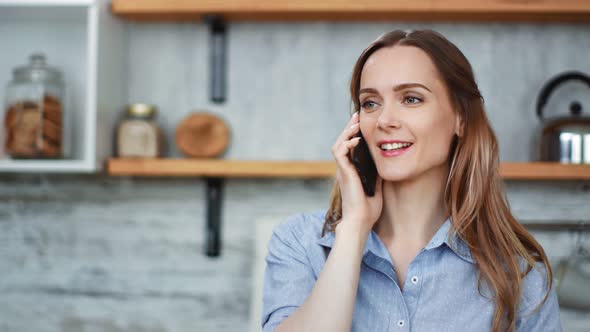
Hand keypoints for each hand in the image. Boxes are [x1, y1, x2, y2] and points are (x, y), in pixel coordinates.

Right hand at [331, 111, 382, 235]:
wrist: (360, 221)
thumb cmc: (368, 209)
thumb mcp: (376, 187)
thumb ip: (377, 175)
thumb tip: (385, 164)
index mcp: (351, 172)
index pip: (349, 148)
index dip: (354, 134)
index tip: (362, 124)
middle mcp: (344, 169)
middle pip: (342, 142)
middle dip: (349, 128)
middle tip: (357, 115)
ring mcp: (342, 171)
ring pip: (338, 144)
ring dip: (346, 132)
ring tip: (355, 123)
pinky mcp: (343, 173)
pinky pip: (340, 153)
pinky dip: (346, 144)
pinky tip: (355, 139)